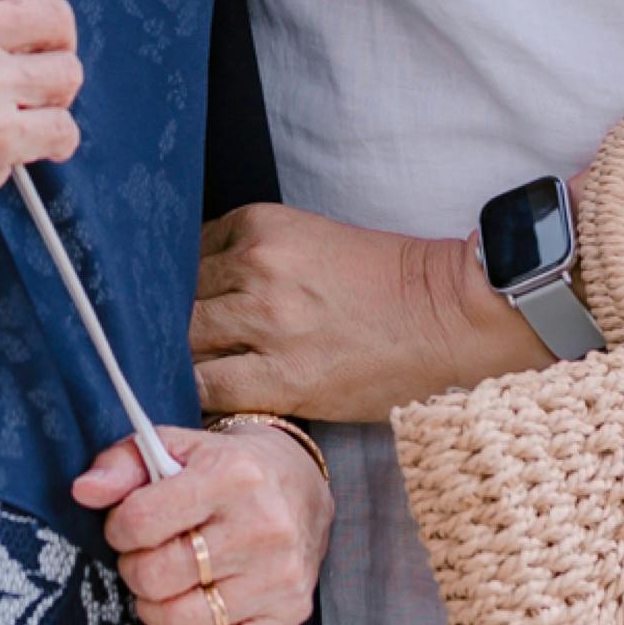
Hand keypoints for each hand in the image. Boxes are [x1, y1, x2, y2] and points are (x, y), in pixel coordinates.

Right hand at [0, 0, 80, 246]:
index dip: (36, 7)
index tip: (26, 37)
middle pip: (58, 21)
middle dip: (54, 49)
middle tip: (31, 76)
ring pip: (66, 75)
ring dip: (52, 99)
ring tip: (19, 112)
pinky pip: (63, 130)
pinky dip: (53, 143)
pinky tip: (25, 147)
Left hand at [70, 420, 328, 624]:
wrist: (299, 485)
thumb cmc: (228, 469)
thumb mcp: (176, 447)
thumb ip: (123, 464)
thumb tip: (84, 491)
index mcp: (231, 476)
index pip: (140, 521)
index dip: (119, 529)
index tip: (128, 527)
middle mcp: (262, 527)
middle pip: (158, 577)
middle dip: (135, 570)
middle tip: (146, 558)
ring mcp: (279, 577)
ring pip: (184, 621)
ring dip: (157, 610)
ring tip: (165, 587)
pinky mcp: (290, 614)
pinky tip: (192, 615)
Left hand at [193, 204, 548, 423]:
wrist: (448, 317)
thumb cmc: (385, 283)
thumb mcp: (309, 242)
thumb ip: (252, 258)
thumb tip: (198, 291)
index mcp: (262, 225)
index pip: (185, 254)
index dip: (180, 286)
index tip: (189, 307)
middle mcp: (257, 267)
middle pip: (177, 299)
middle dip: (174, 324)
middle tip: (184, 345)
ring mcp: (268, 322)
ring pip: (185, 342)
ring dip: (184, 359)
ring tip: (195, 372)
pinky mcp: (283, 376)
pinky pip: (208, 388)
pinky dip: (199, 395)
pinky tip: (208, 399)